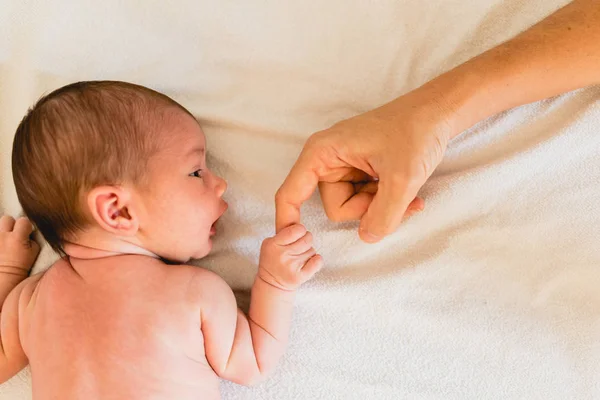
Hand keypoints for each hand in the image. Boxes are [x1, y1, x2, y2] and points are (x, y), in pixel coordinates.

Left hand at [0, 216, 39, 274]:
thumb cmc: (21, 267)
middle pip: (7, 218)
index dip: (26, 226)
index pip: (23, 221)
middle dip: (11, 225)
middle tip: (13, 234)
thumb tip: (28, 233)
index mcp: (17, 238)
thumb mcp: (34, 252)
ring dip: (2, 231)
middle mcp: (2, 236)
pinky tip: (1, 246)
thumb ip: (32, 239)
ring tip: (5, 240)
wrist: (4, 278)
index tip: (26, 233)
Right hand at [258, 224, 321, 290]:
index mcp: (273, 245)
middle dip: (307, 239)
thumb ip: (283, 233)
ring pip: (312, 250)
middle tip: (302, 244)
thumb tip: (300, 224)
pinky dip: (317, 260)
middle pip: (307, 239)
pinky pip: (317, 262)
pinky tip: (311, 262)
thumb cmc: (273, 260)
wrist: (271, 285)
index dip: (301, 230)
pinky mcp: (299, 277)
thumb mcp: (269, 244)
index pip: (296, 230)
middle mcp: (282, 255)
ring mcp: (291, 267)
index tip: (299, 233)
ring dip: (309, 252)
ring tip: (300, 256)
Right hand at [276, 87, 454, 242]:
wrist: (438, 113)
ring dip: (381, 206)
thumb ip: (383, 215)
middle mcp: (328, 160)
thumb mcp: (403, 179)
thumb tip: (367, 237)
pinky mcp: (360, 170)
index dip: (286, 220)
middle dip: (366, 209)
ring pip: (353, 207)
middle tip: (393, 192)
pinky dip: (386, 201)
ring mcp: (344, 166)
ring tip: (406, 189)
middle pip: (335, 207)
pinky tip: (407, 191)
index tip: (291, 242)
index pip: (291, 193)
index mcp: (322, 153)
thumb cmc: (416, 132)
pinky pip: (366, 200)